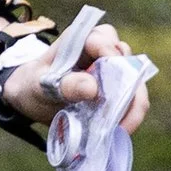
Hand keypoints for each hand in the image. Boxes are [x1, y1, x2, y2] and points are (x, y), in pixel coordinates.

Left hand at [0, 18, 150, 134]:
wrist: (33, 99)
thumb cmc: (35, 85)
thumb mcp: (43, 86)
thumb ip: (65, 85)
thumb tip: (94, 89)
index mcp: (83, 38)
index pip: (105, 42)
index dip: (111, 63)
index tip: (106, 92)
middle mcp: (104, 49)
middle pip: (129, 64)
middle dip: (128, 93)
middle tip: (119, 122)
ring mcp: (115, 69)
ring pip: (136, 84)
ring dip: (132, 108)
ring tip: (119, 130)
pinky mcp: (119, 88)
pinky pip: (133, 100)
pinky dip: (128, 115)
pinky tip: (118, 131)